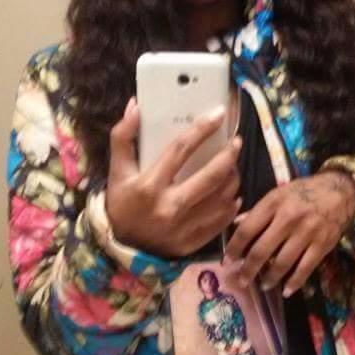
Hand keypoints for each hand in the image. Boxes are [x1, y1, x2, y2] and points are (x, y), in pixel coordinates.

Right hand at [106, 98, 241, 257]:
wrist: (118, 248)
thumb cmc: (121, 202)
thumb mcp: (117, 170)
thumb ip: (123, 136)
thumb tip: (135, 105)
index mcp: (149, 185)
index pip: (181, 149)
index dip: (202, 129)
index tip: (219, 113)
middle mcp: (169, 207)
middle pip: (211, 176)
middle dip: (229, 155)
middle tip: (236, 141)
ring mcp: (183, 228)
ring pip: (221, 199)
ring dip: (233, 178)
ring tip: (234, 165)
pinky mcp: (192, 243)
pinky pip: (221, 222)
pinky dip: (231, 205)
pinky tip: (232, 193)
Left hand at [224, 172, 354, 296]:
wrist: (339, 190)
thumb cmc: (304, 191)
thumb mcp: (279, 193)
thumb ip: (259, 209)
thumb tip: (237, 224)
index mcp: (273, 203)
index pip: (248, 229)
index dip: (235, 247)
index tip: (227, 260)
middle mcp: (288, 218)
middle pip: (261, 250)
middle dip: (248, 269)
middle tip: (241, 280)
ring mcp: (306, 233)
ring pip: (282, 262)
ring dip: (269, 278)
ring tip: (262, 284)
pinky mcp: (322, 245)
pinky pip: (305, 268)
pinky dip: (294, 282)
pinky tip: (286, 290)